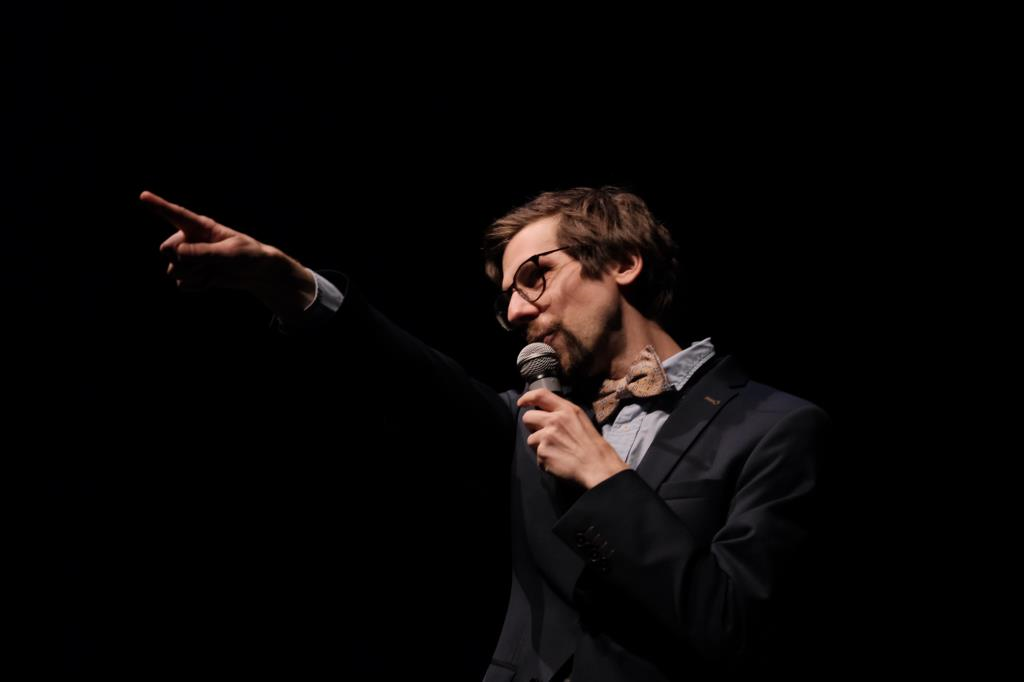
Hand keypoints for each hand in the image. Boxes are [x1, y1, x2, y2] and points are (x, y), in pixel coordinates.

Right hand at [142, 191, 315, 319]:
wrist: (257, 272)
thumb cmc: (247, 255)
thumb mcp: (230, 253)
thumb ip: (205, 252)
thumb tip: (178, 253)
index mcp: (200, 227)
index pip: (176, 215)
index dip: (159, 205)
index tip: (143, 195)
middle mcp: (189, 240)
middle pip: (166, 250)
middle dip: (182, 260)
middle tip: (208, 262)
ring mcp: (188, 258)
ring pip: (173, 271)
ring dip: (194, 276)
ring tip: (214, 271)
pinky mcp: (191, 274)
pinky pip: (182, 285)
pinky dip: (197, 286)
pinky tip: (211, 280)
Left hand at [517, 389, 627, 488]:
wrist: (597, 466)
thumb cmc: (592, 445)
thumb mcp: (581, 419)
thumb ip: (563, 413)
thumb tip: (546, 412)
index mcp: (566, 410)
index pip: (540, 395)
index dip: (527, 397)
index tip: (522, 402)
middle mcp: (554, 420)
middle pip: (527, 417)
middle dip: (531, 425)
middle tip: (543, 433)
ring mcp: (547, 437)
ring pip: (530, 439)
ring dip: (539, 445)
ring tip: (556, 450)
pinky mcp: (543, 453)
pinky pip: (537, 455)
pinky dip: (544, 460)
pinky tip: (558, 460)